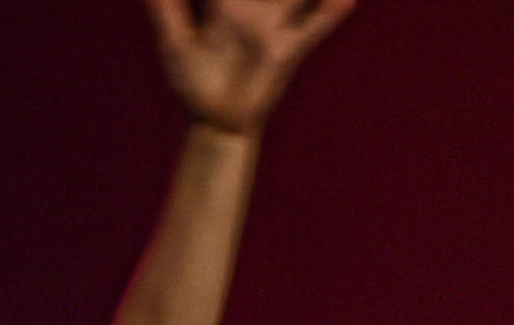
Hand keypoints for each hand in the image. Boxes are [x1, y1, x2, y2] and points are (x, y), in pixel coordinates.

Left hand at [144, 0, 355, 136]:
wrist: (215, 123)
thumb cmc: (192, 84)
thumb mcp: (175, 41)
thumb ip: (168, 6)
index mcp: (224, 1)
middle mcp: (252, 9)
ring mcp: (273, 29)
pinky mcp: (286, 54)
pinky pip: (313, 28)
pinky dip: (330, 12)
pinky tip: (345, 0)